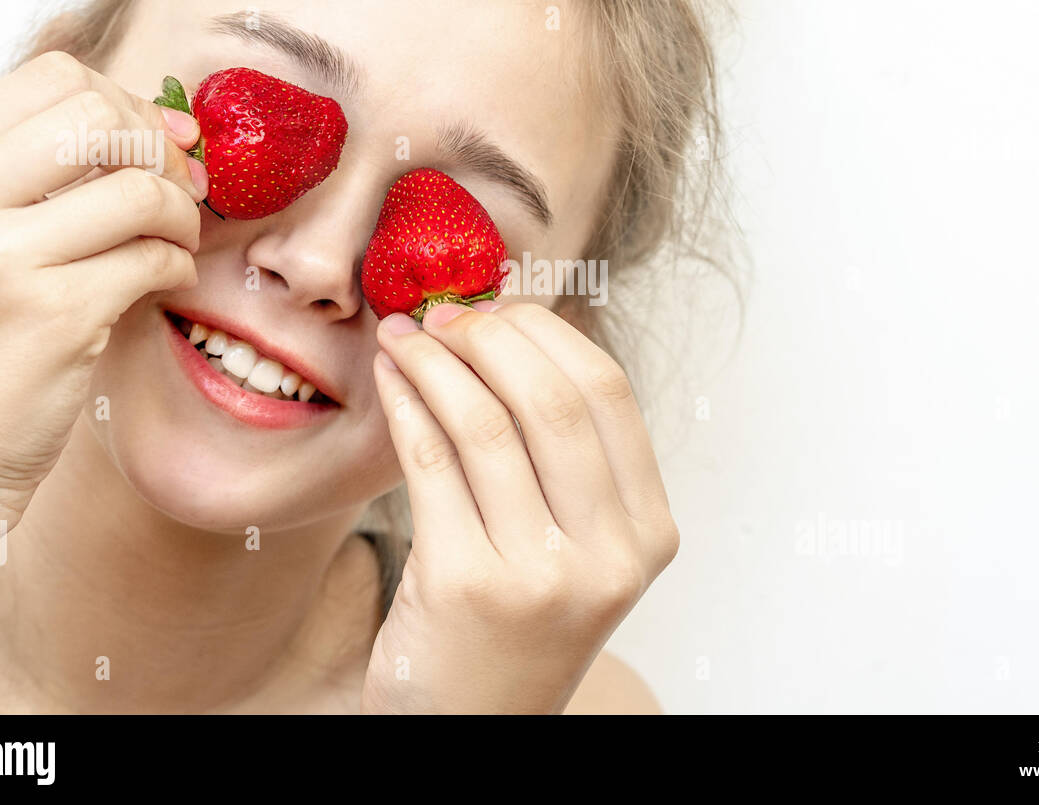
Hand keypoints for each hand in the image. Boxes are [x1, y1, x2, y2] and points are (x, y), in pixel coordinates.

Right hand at [0, 51, 204, 520]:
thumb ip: (32, 172)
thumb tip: (157, 115)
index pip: (53, 77)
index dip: (128, 102)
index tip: (158, 143)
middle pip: (102, 117)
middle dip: (161, 150)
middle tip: (182, 190)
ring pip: (140, 189)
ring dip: (182, 214)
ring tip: (174, 241)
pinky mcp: (52, 317)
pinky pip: (155, 257)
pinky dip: (178, 265)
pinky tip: (163, 282)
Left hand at [362, 300, 679, 713]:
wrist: (470, 730)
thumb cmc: (514, 629)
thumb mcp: (573, 550)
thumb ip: (565, 459)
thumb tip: (511, 332)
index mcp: (648, 532)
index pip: (608, 392)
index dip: (545, 333)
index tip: (496, 308)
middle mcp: (609, 556)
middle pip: (552, 398)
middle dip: (486, 336)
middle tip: (440, 314)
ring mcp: (540, 574)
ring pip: (487, 422)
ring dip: (434, 361)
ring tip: (402, 337)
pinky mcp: (465, 585)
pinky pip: (432, 461)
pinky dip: (406, 405)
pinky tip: (390, 381)